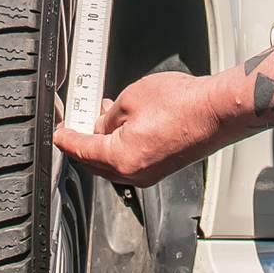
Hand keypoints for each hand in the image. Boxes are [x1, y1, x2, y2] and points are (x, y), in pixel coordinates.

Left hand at [51, 69, 244, 186]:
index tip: (57, 132)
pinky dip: (120, 145)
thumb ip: (108, 116)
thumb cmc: (182, 105)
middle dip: (82, 141)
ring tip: (101, 115)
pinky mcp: (161, 167)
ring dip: (103, 141)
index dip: (64, 138)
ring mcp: (149, 173)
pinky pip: (130, 160)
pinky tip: (123, 125)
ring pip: (112, 162)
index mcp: (120, 158)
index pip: (80, 150)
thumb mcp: (131, 99)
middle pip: (94, 161)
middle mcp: (134, 173)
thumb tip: (100, 125)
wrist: (217, 112)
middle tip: (74, 121)